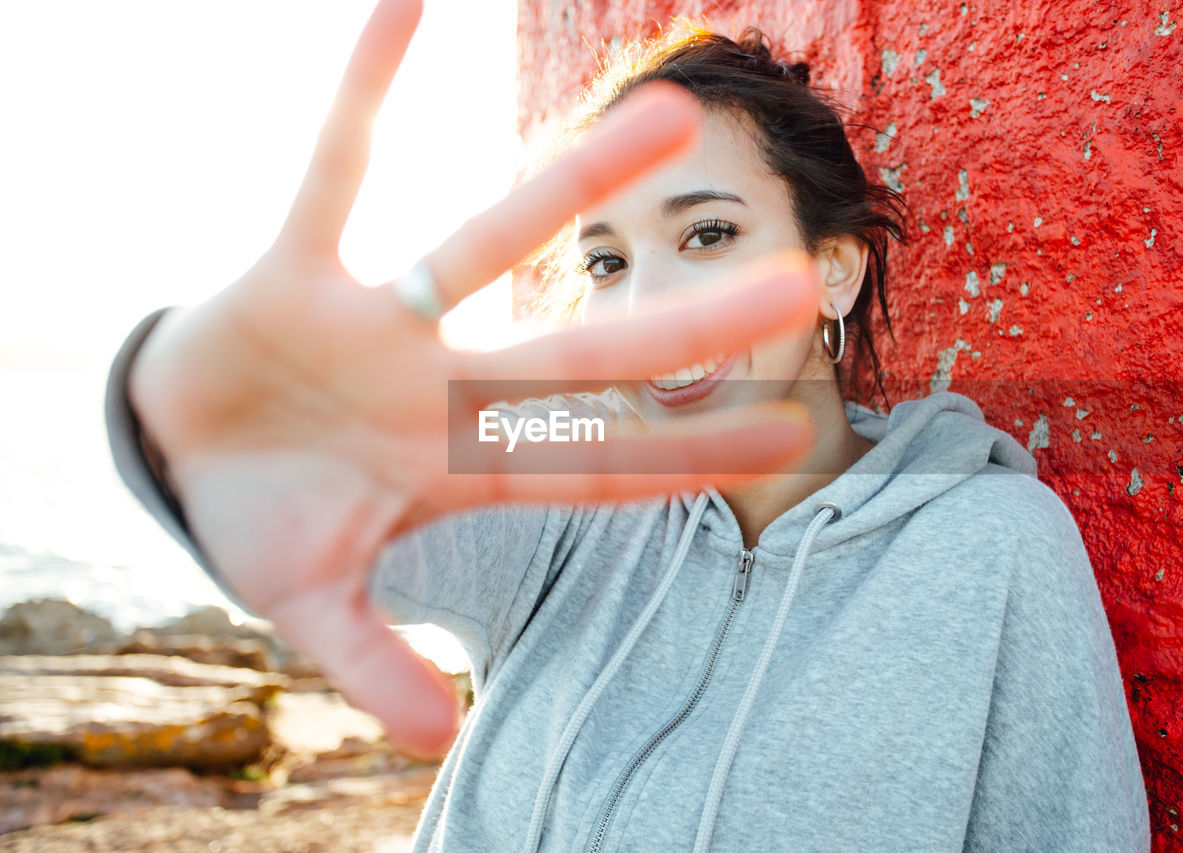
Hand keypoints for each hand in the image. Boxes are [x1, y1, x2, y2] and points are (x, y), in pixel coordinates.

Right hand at [127, 0, 817, 756]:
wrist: (179, 445)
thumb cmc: (264, 517)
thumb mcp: (309, 602)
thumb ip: (374, 662)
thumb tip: (437, 744)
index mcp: (454, 462)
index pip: (592, 463)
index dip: (685, 458)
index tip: (790, 437)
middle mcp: (439, 379)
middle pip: (579, 350)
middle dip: (681, 327)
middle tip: (795, 276)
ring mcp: (375, 317)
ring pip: (489, 237)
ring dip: (574, 182)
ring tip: (673, 114)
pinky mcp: (294, 263)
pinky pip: (330, 162)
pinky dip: (361, 91)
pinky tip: (404, 4)